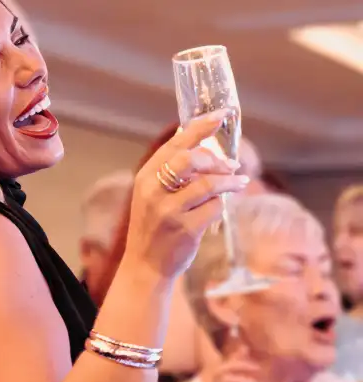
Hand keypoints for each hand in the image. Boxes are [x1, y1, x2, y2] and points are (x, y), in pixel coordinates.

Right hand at [122, 110, 248, 279]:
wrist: (145, 265)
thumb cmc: (155, 227)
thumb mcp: (153, 194)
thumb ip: (171, 170)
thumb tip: (200, 139)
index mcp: (145, 177)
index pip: (176, 143)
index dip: (201, 126)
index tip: (222, 114)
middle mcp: (154, 191)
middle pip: (191, 158)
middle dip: (216, 159)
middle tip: (231, 165)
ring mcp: (168, 211)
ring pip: (209, 183)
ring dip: (229, 182)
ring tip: (238, 183)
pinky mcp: (185, 229)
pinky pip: (215, 207)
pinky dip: (222, 205)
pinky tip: (220, 208)